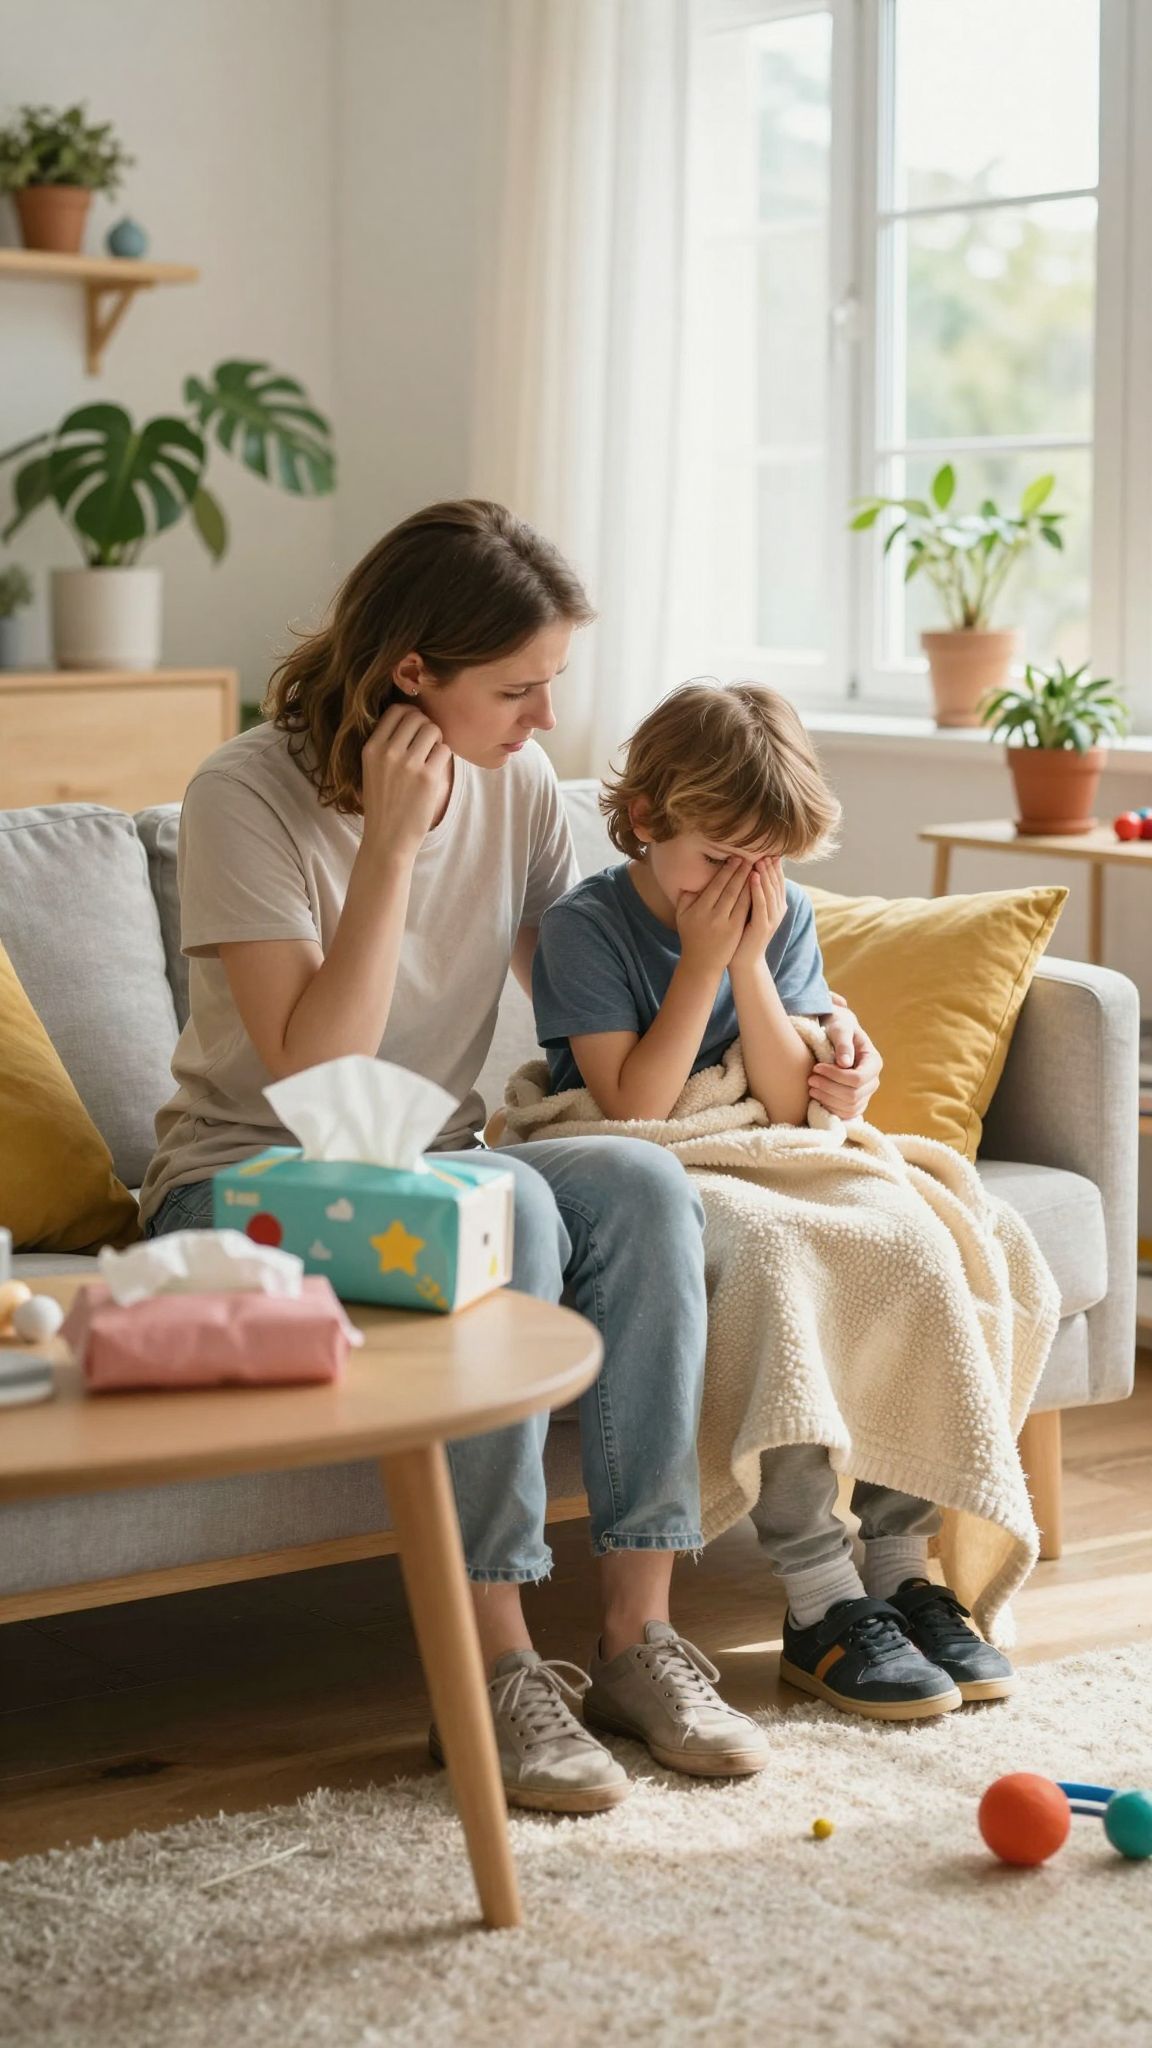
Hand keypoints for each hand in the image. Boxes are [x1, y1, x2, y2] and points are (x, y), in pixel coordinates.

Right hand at [360, 701, 451, 860]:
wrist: (387, 840)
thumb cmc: (383, 805)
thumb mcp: (372, 770)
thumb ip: (386, 744)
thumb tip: (413, 717)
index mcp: (371, 748)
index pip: (396, 711)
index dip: (411, 715)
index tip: (416, 729)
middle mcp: (387, 752)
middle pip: (417, 717)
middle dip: (426, 727)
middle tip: (427, 745)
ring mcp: (408, 764)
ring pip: (433, 730)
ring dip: (437, 741)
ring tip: (432, 758)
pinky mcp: (427, 777)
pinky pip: (444, 750)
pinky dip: (444, 758)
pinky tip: (435, 772)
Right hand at [676, 856, 751, 979]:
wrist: (702, 962)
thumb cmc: (691, 936)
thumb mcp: (682, 916)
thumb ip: (685, 898)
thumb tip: (692, 880)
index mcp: (698, 909)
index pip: (715, 886)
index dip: (726, 871)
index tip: (734, 858)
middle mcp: (712, 915)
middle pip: (729, 889)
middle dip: (740, 872)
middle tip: (749, 857)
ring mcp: (725, 924)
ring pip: (740, 898)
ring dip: (749, 881)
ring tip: (756, 868)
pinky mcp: (736, 930)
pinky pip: (745, 909)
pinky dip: (752, 896)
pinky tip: (758, 886)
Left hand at [731, 858, 787, 973]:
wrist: (743, 960)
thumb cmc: (742, 933)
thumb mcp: (749, 909)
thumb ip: (751, 892)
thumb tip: (746, 870)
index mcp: (776, 905)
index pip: (777, 880)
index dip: (773, 865)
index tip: (767, 849)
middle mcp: (777, 910)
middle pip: (776, 882)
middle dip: (770, 866)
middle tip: (764, 849)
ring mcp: (772, 918)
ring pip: (770, 891)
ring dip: (765, 874)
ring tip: (759, 858)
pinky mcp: (763, 926)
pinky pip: (761, 904)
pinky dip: (758, 889)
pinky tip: (752, 877)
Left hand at [807, 995, 882, 1118]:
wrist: (837, 1037)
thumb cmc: (839, 1029)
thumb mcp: (840, 1028)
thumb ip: (842, 1042)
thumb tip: (845, 1063)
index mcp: (873, 1062)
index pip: (858, 1078)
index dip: (836, 1076)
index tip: (817, 1067)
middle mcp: (873, 1081)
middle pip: (853, 1095)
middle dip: (829, 1088)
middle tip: (810, 1079)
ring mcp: (866, 1094)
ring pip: (849, 1107)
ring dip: (827, 1099)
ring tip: (811, 1087)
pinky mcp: (856, 1103)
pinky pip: (846, 1114)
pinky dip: (830, 1108)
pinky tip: (817, 1097)